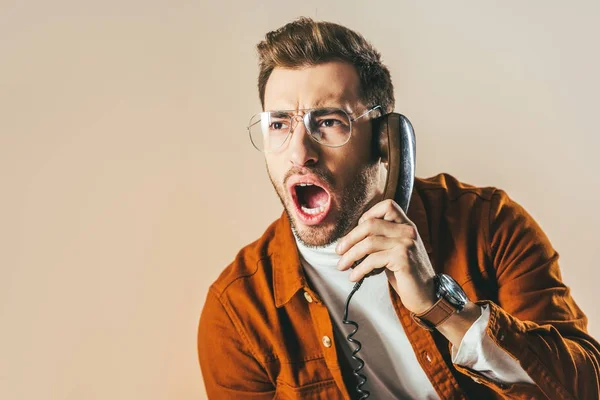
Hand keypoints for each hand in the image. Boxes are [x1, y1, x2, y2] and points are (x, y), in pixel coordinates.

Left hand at [335, 199, 436, 314]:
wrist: (426, 295)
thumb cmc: (406, 274)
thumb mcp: (394, 251)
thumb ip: (380, 240)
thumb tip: (349, 240)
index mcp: (406, 225)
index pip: (386, 205)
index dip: (367, 216)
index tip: (355, 234)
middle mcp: (408, 230)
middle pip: (370, 224)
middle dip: (350, 238)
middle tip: (339, 251)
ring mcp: (406, 244)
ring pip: (368, 243)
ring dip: (350, 255)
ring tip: (342, 266)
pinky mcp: (403, 259)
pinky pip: (373, 260)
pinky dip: (359, 269)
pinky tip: (354, 276)